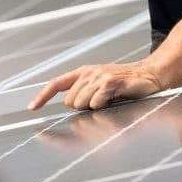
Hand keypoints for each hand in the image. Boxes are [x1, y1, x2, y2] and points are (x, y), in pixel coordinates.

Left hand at [29, 62, 163, 111]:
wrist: (150, 75)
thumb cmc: (125, 83)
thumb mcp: (101, 86)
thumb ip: (84, 93)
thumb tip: (69, 105)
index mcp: (83, 72)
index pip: (56, 83)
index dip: (42, 96)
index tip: (32, 108)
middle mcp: (88, 73)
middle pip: (69, 101)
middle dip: (81, 108)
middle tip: (100, 102)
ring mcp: (99, 76)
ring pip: (81, 103)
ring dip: (94, 107)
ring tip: (108, 100)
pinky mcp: (110, 82)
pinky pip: (96, 102)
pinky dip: (104, 105)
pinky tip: (114, 99)